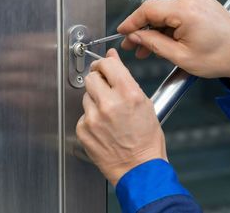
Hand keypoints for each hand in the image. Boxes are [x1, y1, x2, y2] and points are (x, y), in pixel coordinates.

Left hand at [76, 49, 166, 185]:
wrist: (139, 168)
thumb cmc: (146, 140)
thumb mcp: (145, 104)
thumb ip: (127, 80)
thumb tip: (113, 61)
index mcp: (128, 94)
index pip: (107, 64)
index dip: (105, 62)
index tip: (105, 64)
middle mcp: (109, 103)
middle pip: (92, 77)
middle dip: (98, 79)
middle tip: (106, 87)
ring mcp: (93, 117)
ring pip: (86, 95)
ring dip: (95, 99)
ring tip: (109, 112)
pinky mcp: (83, 130)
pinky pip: (83, 114)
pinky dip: (91, 117)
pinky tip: (104, 126)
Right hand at [118, 0, 229, 89]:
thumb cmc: (219, 58)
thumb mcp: (181, 57)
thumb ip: (154, 44)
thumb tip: (135, 36)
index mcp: (186, 9)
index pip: (148, 9)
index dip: (131, 22)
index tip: (121, 33)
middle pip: (156, 10)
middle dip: (144, 29)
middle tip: (134, 47)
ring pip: (166, 11)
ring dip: (156, 29)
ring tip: (148, 49)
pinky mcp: (202, 0)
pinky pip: (177, 11)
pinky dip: (169, 25)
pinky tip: (164, 40)